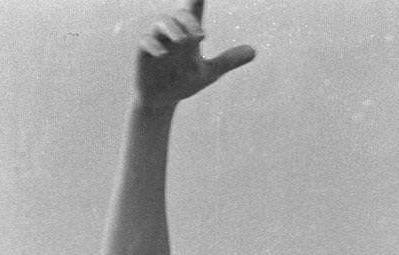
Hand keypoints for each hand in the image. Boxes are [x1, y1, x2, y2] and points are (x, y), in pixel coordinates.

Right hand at [136, 1, 254, 109]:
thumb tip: (254, 51)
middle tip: (200, 35)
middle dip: (189, 21)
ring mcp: (158, 41)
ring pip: (161, 22)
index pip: (195, 10)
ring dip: (172, 28)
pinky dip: (153, 45)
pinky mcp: (144, 54)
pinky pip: (145, 41)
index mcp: (189, 34)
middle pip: (180, 15)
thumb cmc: (184, 82)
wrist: (163, 100)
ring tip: (183, 40)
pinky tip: (162, 54)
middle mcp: (173, 33)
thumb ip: (228, 60)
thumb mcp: (209, 73)